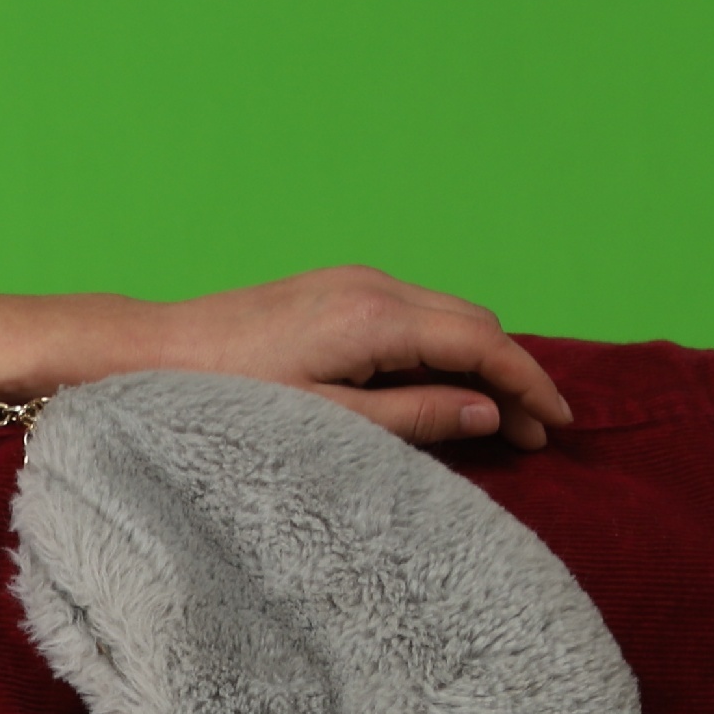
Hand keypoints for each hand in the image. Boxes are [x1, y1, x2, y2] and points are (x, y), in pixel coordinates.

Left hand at [139, 267, 571, 450]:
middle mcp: (373, 286)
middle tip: (531, 432)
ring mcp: (354, 281)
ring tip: (493, 417)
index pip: (483, 343)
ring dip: (478, 360)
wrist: (155, 350)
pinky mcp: (336, 288)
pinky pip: (413, 313)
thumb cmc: (227, 394)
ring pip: (447, 315)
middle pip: (475, 322)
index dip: (529, 383)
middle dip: (511, 374)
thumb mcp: (327, 421)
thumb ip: (414, 417)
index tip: (559, 422)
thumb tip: (488, 413)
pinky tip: (440, 387)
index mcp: (375, 317)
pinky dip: (441, 347)